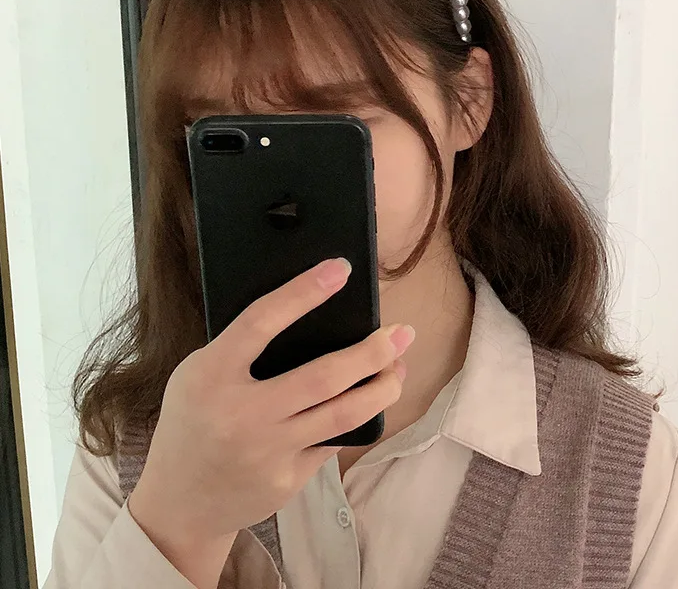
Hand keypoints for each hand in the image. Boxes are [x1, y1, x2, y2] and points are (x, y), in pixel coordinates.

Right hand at [128, 258, 413, 587]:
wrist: (179, 503)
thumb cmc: (192, 421)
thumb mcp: (198, 374)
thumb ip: (241, 349)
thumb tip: (309, 314)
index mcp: (211, 376)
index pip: (261, 322)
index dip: (302, 292)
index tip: (339, 269)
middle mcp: (241, 414)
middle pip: (323, 377)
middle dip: (373, 352)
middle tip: (402, 333)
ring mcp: (267, 452)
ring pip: (343, 414)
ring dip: (382, 387)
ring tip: (400, 368)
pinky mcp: (287, 480)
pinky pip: (333, 441)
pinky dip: (357, 418)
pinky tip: (370, 401)